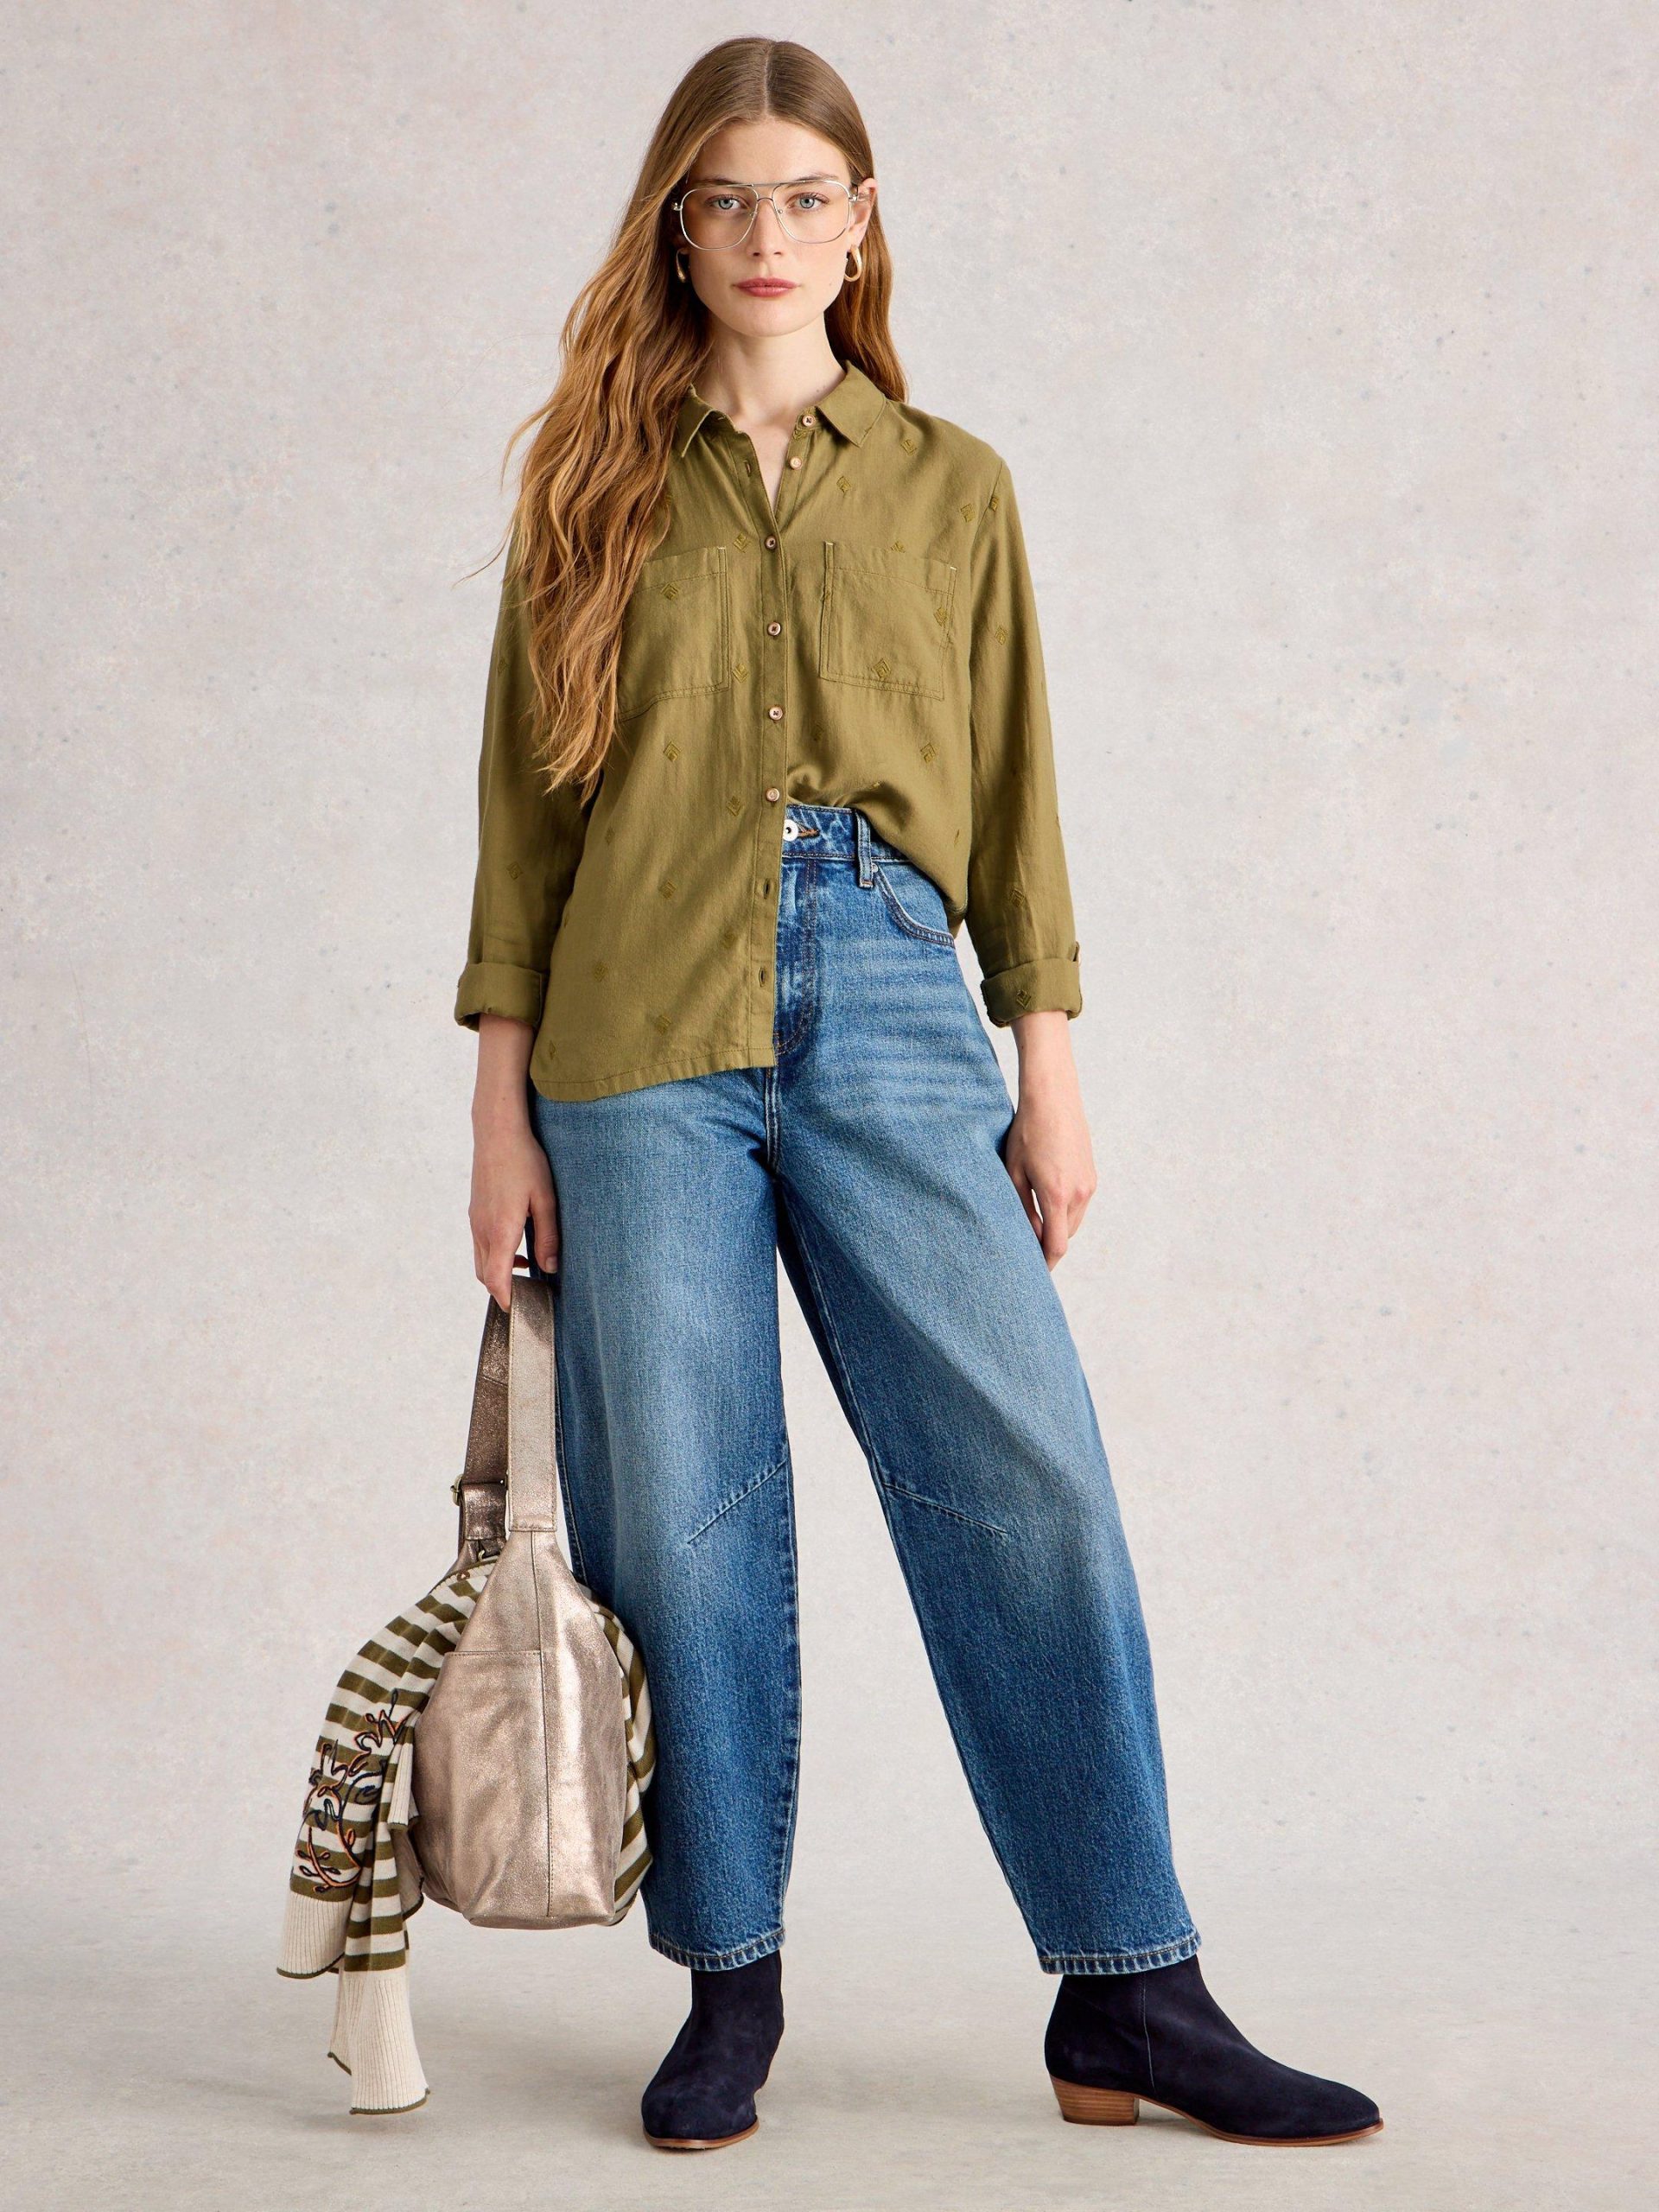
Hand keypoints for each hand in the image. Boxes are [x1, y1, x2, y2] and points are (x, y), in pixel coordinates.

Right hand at [470, 1014, 557, 1309]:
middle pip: (484, 1274)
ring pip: (481, 1258)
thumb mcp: (545, 1200)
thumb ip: (549, 1237)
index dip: (504, 1298)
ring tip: (527, 1267)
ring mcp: (475, 1218)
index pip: (494, 1278)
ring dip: (499, 1269)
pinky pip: (481, 1242)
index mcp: (500, 1230)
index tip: (516, 1311)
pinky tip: (517, 1242)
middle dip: (502, 1288)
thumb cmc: (525, 1162)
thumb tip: (550, 1270)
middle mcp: (481, 1228)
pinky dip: (495, 1253)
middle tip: (527, 1294)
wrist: (497, 1131)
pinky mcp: (475, 1209)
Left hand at [1003, 1010, 1096, 1268]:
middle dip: (1048, 1246)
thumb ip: (1020, 1207)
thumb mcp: (1014, 1171)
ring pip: (1073, 1221)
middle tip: (1026, 1253)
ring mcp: (1089, 1183)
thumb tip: (1026, 1235)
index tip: (1033, 1274)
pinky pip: (1078, 1204)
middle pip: (1066, 1236)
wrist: (1053, 1096)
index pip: (1056, 1245)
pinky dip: (1064, 1212)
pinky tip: (1045, 1203)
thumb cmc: (1026, 1131)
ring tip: (1032, 1229)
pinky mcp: (1091, 1174)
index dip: (1045, 1264)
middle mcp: (1079, 1192)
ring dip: (1056, 1228)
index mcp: (1056, 1194)